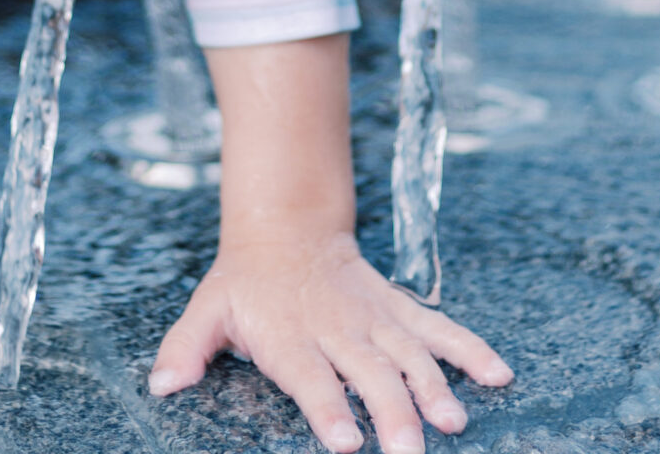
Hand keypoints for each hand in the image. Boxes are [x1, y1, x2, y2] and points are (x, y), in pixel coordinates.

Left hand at [149, 230, 510, 452]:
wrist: (286, 228)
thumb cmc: (245, 283)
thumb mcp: (207, 310)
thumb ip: (185, 348)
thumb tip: (160, 385)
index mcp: (290, 336)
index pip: (312, 378)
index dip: (329, 409)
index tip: (348, 442)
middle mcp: (338, 329)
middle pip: (370, 375)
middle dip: (393, 414)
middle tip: (410, 453)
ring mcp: (375, 320)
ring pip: (411, 355)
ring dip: (435, 389)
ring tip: (454, 422)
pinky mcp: (399, 311)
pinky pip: (440, 330)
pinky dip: (471, 350)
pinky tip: (499, 374)